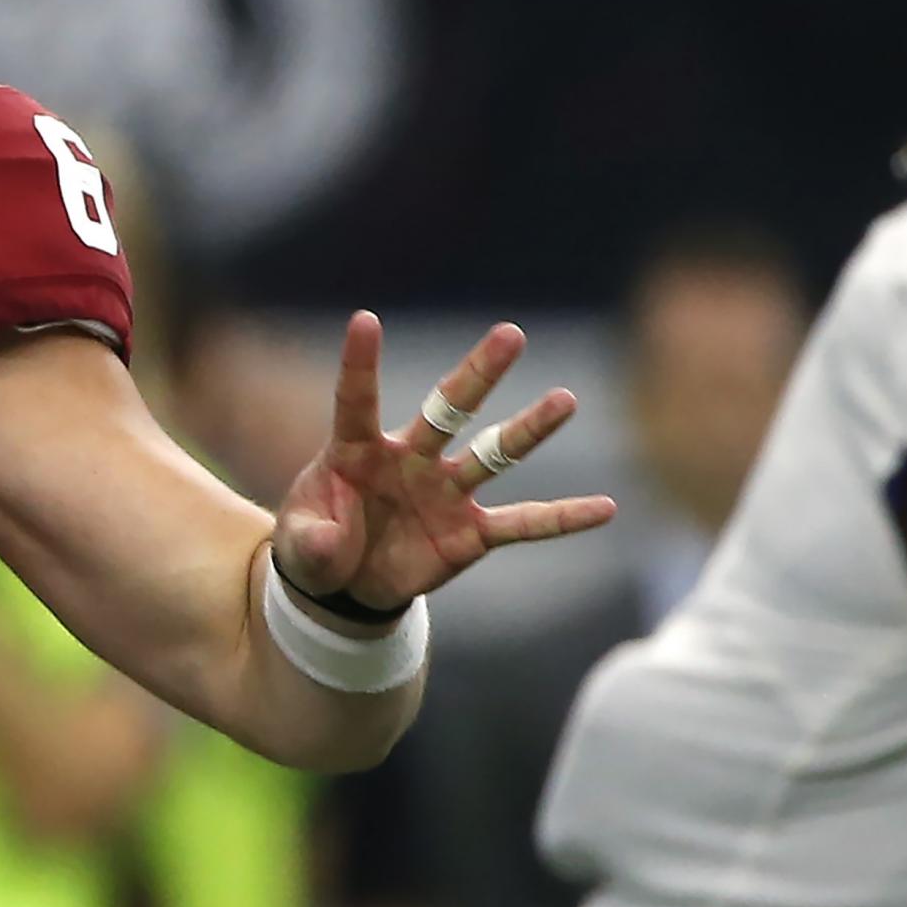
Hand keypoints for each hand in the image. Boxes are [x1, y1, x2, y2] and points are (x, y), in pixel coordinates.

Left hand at [271, 315, 615, 613]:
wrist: (345, 586)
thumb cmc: (317, 547)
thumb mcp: (302, 547)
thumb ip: (315, 541)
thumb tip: (339, 543)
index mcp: (357, 449)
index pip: (358, 399)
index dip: (360, 363)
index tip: (364, 319)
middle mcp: (410, 459)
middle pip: (448, 408)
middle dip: (478, 373)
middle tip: (511, 334)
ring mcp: (446, 492)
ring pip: (494, 454)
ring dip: (529, 429)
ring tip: (566, 399)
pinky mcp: (471, 532)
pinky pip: (523, 523)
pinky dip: (562, 519)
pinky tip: (605, 508)